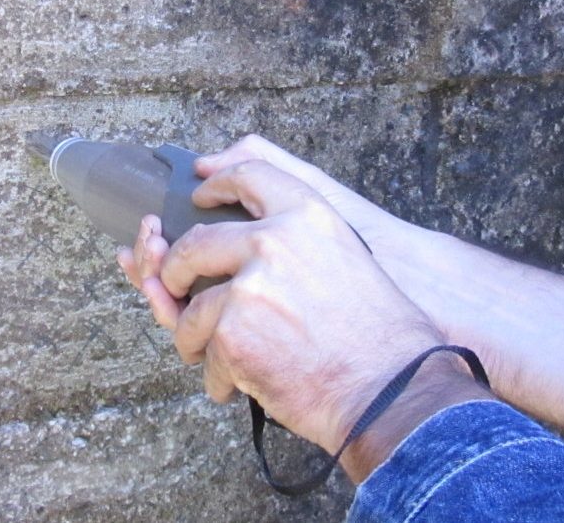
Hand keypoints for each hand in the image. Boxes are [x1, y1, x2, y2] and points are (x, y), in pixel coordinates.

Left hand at [116, 159, 487, 470]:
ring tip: (212, 357)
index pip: (249, 174)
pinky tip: (235, 385)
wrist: (389, 388)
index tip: (200, 197)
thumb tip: (241, 245)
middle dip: (174, 270)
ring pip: (192, 310)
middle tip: (175, 290)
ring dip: (194, 337)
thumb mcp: (348, 257)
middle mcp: (273, 242)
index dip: (217, 184)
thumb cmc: (378, 336)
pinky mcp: (232, 333)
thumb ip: (297, 240)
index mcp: (307, 215)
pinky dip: (217, 375)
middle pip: (196, 244)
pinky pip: (205, 353)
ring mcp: (248, 287)